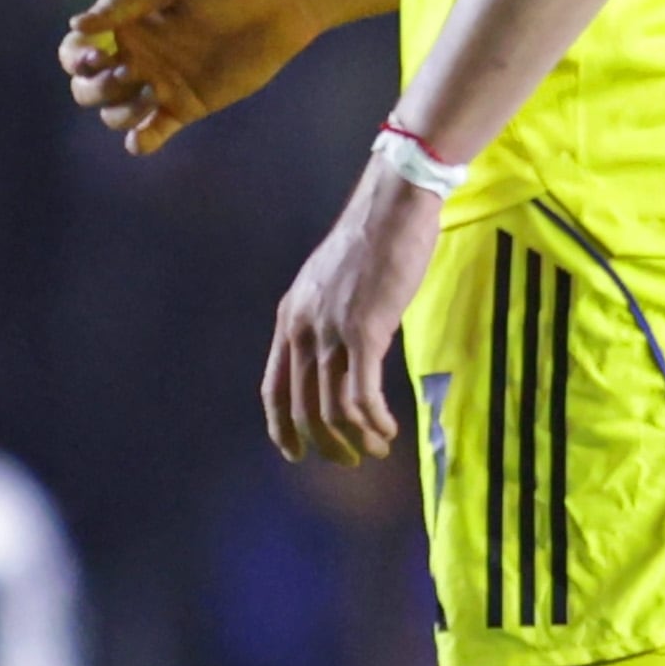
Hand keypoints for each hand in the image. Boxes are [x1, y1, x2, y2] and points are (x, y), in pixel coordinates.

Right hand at [60, 0, 319, 155]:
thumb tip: (77, 24)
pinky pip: (152, 133)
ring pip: (114, 114)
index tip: (93, 55)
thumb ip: (126, 1)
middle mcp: (136, 57)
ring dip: (121, 111)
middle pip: (87, 88)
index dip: (74, 58)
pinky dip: (141, 141)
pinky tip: (143, 138)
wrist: (278, 2)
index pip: (76, 49)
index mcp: (125, 25)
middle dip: (95, 87)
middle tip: (126, 73)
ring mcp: (158, 84)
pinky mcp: (184, 107)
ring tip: (153, 93)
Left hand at [263, 157, 441, 464]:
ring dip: (356, 438)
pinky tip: (388, 429)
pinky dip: (375, 422)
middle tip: (350, 461)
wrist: (393, 205)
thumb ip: (330, 320)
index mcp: (290, 317)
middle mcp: (302, 327)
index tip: (296, 454)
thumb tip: (347, 357)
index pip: (272, 388)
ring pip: (334, 409)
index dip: (281, 428)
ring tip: (378, 446)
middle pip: (303, 408)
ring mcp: (331, 330)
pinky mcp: (365, 331)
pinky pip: (362, 396)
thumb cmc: (373, 239)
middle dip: (326, 444)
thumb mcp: (334, 285)